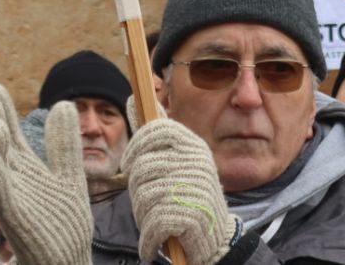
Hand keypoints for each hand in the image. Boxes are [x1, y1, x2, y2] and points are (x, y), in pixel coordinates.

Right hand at [0, 84, 92, 264]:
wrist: (68, 262)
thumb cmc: (64, 223)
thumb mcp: (69, 176)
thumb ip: (64, 144)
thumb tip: (64, 104)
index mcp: (23, 167)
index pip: (9, 133)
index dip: (2, 112)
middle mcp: (12, 180)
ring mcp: (12, 199)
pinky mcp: (15, 221)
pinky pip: (2, 198)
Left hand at [124, 118, 241, 264]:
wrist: (217, 239)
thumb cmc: (189, 195)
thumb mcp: (178, 160)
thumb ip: (156, 133)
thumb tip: (132, 98)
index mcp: (194, 146)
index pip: (158, 129)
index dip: (136, 145)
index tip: (127, 165)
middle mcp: (197, 163)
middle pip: (143, 168)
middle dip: (136, 191)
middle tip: (144, 204)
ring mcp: (195, 187)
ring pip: (144, 195)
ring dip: (142, 215)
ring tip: (152, 221)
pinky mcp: (191, 214)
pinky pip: (153, 221)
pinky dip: (148, 237)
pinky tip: (151, 245)